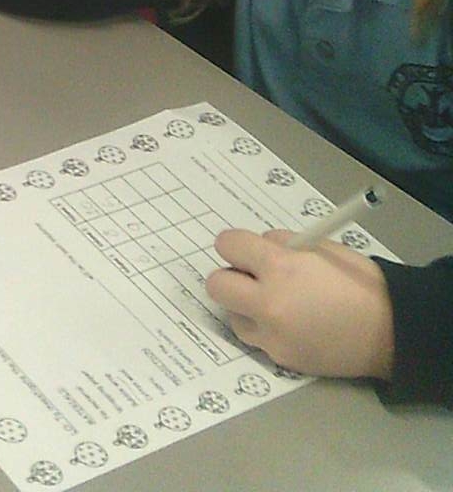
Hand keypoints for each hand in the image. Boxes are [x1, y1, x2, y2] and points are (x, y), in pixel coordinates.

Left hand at [206, 230, 395, 380]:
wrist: (389, 332)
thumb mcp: (318, 247)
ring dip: (244, 307)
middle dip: (231, 276)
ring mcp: (272, 336)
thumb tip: (259, 249)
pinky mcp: (281, 359)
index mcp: (279, 267)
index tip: (247, 250)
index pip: (227, 246)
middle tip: (253, 277)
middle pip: (217, 285)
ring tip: (272, 304)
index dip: (236, 245)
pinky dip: (263, 330)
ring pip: (232, 316)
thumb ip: (282, 246)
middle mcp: (268, 303)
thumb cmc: (358, 282)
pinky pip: (256, 339)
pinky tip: (287, 325)